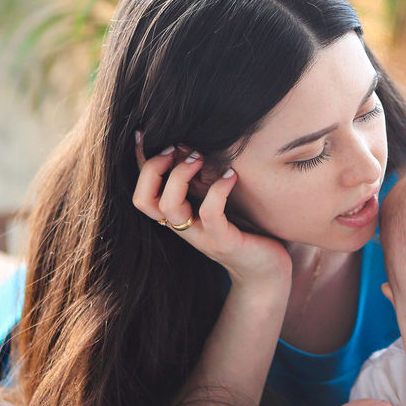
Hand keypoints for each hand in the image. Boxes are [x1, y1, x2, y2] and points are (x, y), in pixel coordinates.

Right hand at [132, 134, 289, 285]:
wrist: (267, 271)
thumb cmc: (246, 231)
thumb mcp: (219, 204)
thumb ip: (204, 184)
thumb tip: (194, 145)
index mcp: (178, 217)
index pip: (144, 192)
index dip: (138, 164)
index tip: (143, 134)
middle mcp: (183, 228)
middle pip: (144, 200)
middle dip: (152, 169)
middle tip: (177, 149)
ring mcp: (201, 237)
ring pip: (169, 207)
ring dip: (180, 176)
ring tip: (201, 158)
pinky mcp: (224, 243)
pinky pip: (209, 214)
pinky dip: (217, 190)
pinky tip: (231, 175)